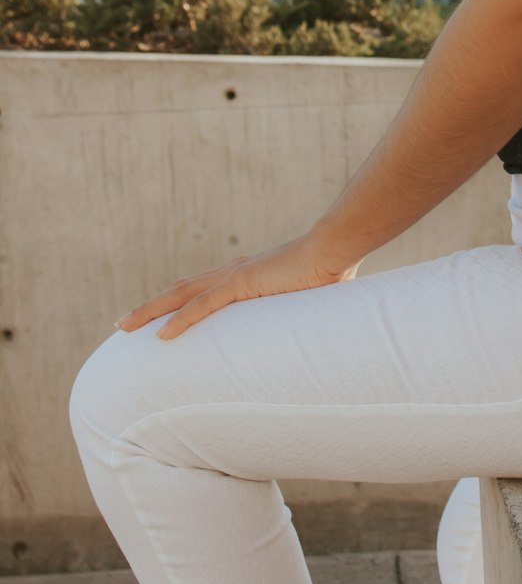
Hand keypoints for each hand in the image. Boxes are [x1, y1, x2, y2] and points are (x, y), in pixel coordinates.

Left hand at [115, 230, 361, 340]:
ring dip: (150, 311)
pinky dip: (180, 320)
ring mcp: (235, 276)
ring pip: (180, 296)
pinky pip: (203, 306)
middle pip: (179, 290)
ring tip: (124, 328)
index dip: (175, 303)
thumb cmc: (329, 270)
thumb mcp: (304, 300)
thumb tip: (306, 336)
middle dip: (149, 307)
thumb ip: (295, 316)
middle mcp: (233, 271)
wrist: (336, 247)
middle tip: (122, 325)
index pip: (200, 289)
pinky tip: (161, 335)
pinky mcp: (243, 283)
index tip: (155, 317)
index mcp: (246, 274)